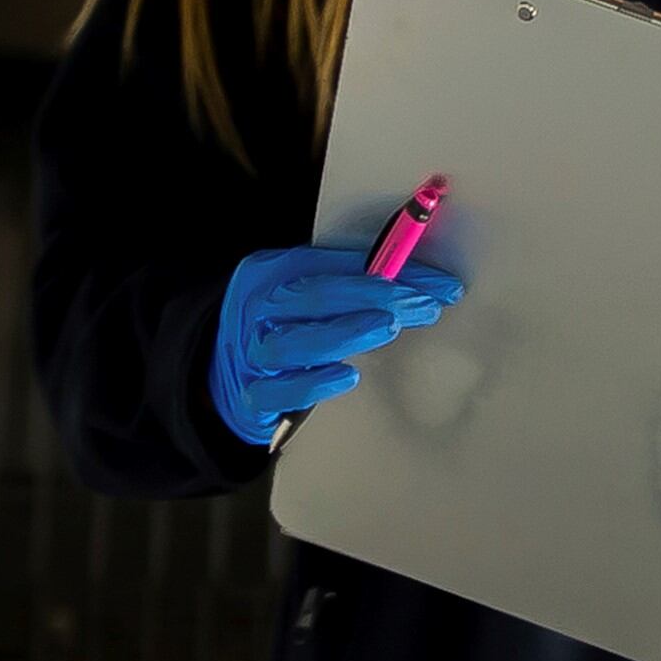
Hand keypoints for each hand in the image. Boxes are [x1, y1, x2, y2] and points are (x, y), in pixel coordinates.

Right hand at [209, 244, 465, 446]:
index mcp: (272, 271)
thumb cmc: (280, 325)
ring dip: (348, 332)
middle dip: (376, 296)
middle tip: (424, 303)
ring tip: (390, 327)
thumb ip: (349, 282)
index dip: (389, 269)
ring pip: (298, 342)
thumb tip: (421, 280)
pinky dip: (315, 383)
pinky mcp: (253, 396)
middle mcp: (258, 308)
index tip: (438, 282)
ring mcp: (253, 353)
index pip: (336, 264)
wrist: (222, 373)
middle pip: (316, 297)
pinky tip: (348, 375)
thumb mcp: (303, 292)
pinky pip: (283, 390)